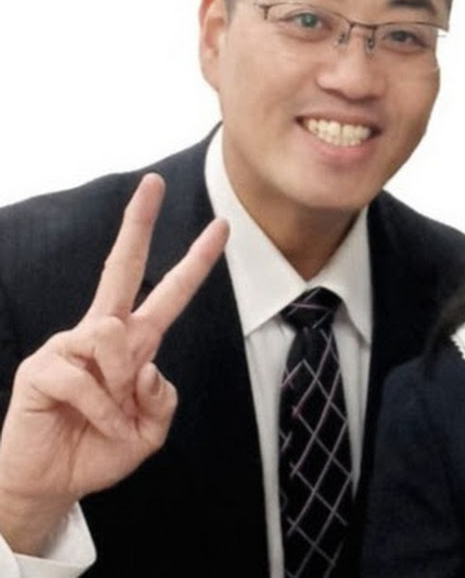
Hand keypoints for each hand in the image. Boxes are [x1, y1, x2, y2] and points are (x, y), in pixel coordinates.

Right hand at [0, 174, 228, 554]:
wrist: (52, 482)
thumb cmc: (100, 448)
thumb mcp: (150, 430)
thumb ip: (163, 399)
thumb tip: (148, 365)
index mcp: (135, 342)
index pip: (169, 292)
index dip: (196, 261)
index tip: (221, 227)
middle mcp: (103, 333)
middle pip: (122, 266)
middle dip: (139, 223)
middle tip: (154, 182)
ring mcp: (70, 345)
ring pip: (113, 335)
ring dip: (123, 385)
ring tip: (113, 415)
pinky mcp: (43, 367)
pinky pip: (85, 379)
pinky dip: (102, 411)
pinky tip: (95, 424)